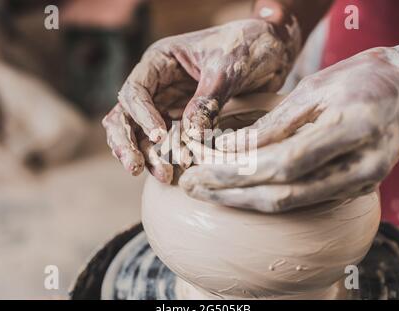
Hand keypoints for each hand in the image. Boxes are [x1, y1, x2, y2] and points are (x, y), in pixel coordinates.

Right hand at [103, 18, 300, 182]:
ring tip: (163, 176)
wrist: (272, 51)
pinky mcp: (186, 124)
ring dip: (147, 156)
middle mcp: (159, 86)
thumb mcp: (227, 68)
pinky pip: (168, 144)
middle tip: (135, 167)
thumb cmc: (246, 46)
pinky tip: (172, 175)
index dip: (142, 115)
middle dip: (127, 142)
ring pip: (143, 134)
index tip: (159, 136)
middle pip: (126, 115)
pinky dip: (166, 159)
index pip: (136, 90)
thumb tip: (192, 135)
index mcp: (161, 62)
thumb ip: (207, 100)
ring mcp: (170, 106)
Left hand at [179, 37, 398, 211]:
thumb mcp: (315, 87)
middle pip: (282, 195)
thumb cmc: (362, 78)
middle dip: (230, 194)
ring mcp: (359, 183)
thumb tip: (230, 148)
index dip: (236, 173)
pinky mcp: (353, 189)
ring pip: (290, 204)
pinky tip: (238, 190)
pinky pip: (302, 200)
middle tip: (190, 187)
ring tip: (205, 191)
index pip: (282, 164)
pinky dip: (265, 196)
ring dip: (243, 200)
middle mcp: (359, 167)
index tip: (198, 171)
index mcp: (351, 131)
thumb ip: (276, 123)